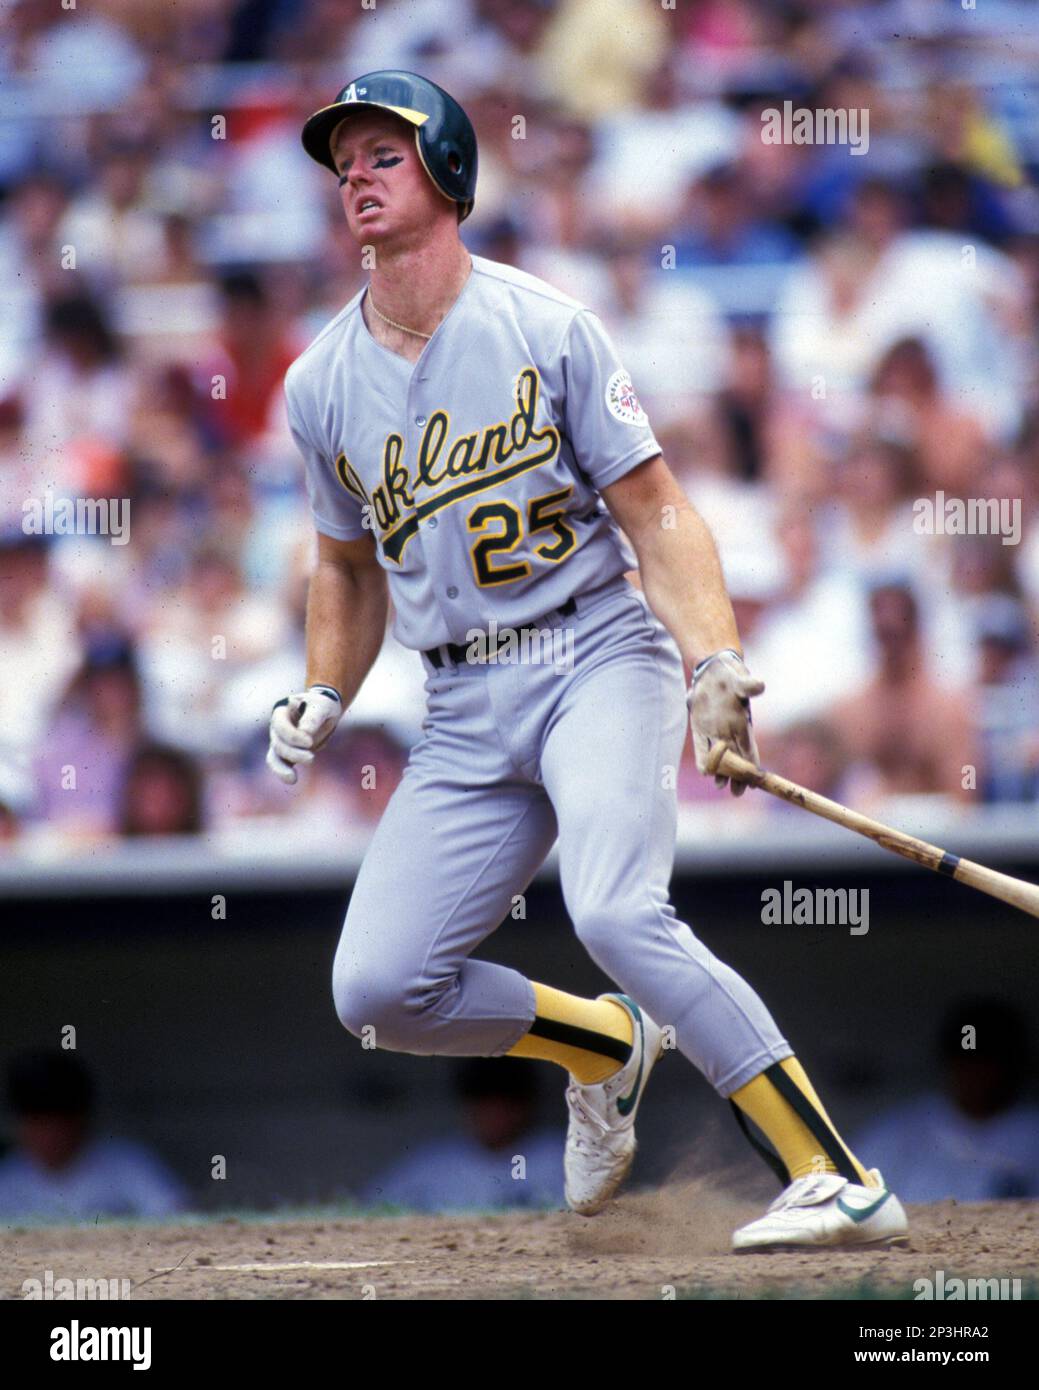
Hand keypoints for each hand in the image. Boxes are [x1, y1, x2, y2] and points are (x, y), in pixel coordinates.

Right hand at [266, 684, 343, 784]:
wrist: (325, 711)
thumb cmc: (323, 705)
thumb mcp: (322, 706)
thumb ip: (313, 717)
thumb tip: (305, 732)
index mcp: (282, 711)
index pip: (280, 724)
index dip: (292, 735)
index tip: (309, 742)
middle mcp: (276, 727)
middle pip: (278, 743)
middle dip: (292, 753)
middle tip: (311, 758)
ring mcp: (279, 740)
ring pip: (274, 756)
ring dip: (282, 768)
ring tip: (293, 779)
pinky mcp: (285, 753)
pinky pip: (279, 764)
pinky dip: (283, 773)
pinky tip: (292, 780)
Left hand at [686, 650, 764, 796]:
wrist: (712, 670)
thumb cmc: (730, 675)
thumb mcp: (739, 679)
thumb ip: (748, 685)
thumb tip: (760, 685)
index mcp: (743, 725)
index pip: (750, 751)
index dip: (752, 766)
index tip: (754, 780)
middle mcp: (730, 732)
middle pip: (737, 761)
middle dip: (738, 777)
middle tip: (737, 792)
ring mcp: (715, 732)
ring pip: (721, 759)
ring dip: (722, 773)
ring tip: (721, 786)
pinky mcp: (699, 730)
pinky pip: (702, 749)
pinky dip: (705, 761)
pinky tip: (705, 772)